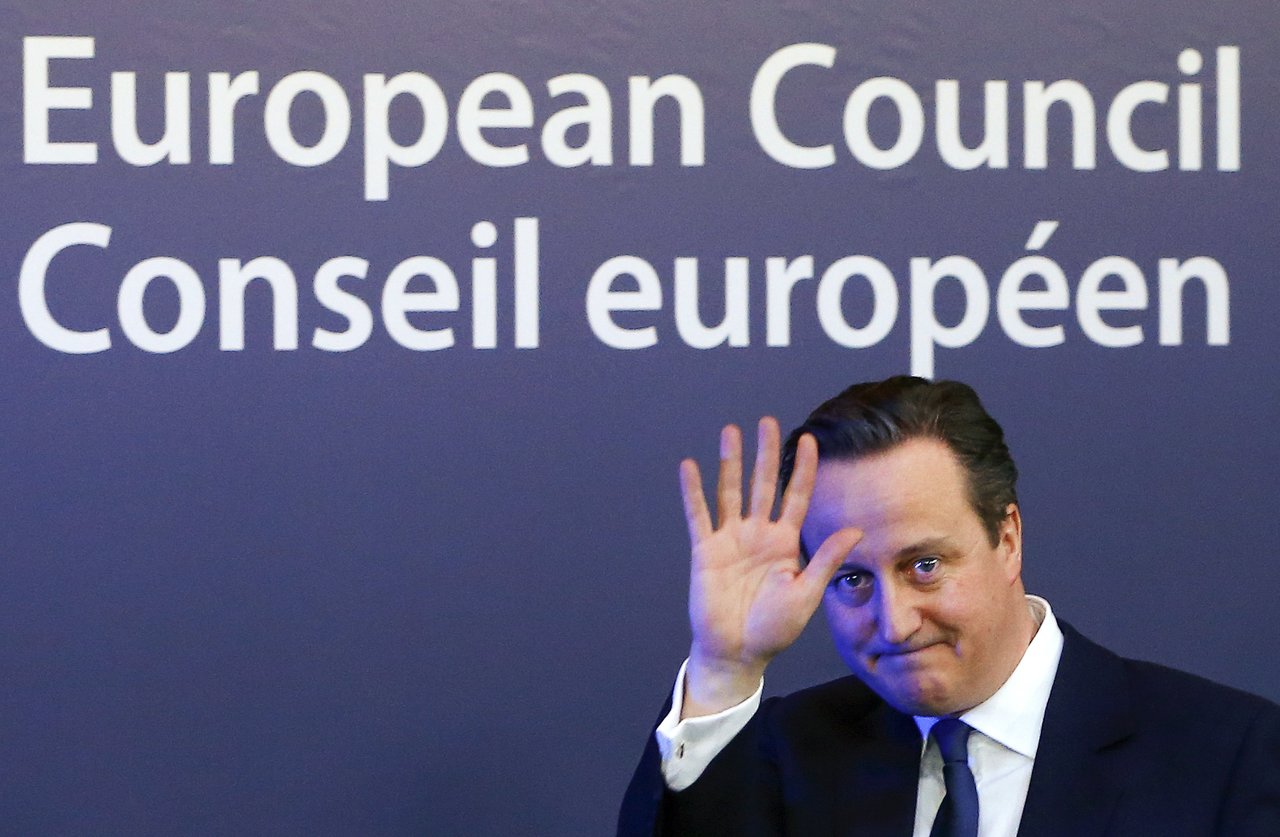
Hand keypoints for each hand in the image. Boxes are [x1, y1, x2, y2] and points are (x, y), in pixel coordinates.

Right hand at [678, 417, 862, 716]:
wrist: (737, 653)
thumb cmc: (773, 629)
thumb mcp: (806, 593)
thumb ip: (826, 559)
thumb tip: (856, 529)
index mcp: (785, 543)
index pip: (796, 497)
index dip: (803, 469)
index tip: (808, 439)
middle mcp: (758, 534)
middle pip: (763, 485)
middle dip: (765, 453)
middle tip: (767, 422)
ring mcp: (731, 540)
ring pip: (731, 491)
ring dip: (730, 462)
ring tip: (731, 431)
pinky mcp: (706, 551)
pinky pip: (699, 515)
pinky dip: (694, 491)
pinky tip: (690, 466)